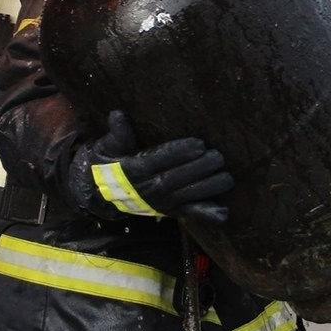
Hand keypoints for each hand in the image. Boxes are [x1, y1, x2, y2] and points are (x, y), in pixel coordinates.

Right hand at [63, 110, 233, 224]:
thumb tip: (117, 115)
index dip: (179, 153)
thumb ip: (117, 134)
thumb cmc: (108, 164)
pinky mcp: (171, 211)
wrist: (103, 194)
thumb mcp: (106, 147)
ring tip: (226, 177)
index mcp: (135, 171)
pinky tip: (223, 213)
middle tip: (218, 156)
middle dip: (199, 169)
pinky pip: (190, 214)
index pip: (159, 160)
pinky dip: (206, 215)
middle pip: (177, 179)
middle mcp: (151, 189)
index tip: (199, 143)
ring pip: (187, 197)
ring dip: (208, 189)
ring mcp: (163, 203)